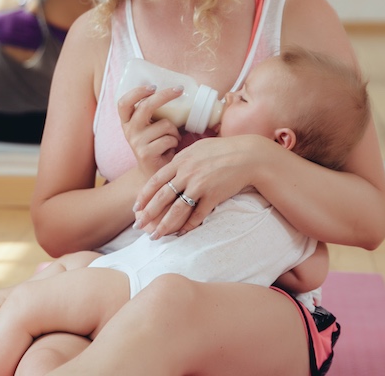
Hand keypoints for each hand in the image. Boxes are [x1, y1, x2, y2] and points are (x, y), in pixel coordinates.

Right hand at [117, 84, 181, 177]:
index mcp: (127, 122)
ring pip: (165, 124)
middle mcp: (129, 131)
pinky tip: (171, 149)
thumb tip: (175, 90)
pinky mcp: (145, 153)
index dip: (136, 92)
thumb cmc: (157, 146)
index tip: (152, 86)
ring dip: (175, 130)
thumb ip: (154, 114)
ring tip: (173, 138)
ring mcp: (136, 142)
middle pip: (145, 106)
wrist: (153, 174)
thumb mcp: (150, 128)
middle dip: (164, 95)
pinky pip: (169, 139)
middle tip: (178, 90)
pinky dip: (175, 142)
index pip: (124, 103)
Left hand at [133, 134, 275, 238]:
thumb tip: (169, 168)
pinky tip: (181, 234)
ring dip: (164, 225)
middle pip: (162, 198)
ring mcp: (200, 185)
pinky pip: (198, 215)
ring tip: (155, 235)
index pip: (155, 181)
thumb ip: (181, 159)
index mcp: (180, 161)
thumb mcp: (196, 148)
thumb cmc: (222, 150)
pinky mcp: (213, 196)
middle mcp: (186, 174)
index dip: (144, 196)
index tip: (136, 208)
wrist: (247, 155)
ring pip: (177, 210)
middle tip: (139, 226)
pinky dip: (189, 226)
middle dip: (148, 214)